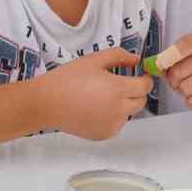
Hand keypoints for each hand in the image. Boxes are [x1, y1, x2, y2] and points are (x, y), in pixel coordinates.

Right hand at [38, 47, 152, 140]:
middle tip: (118, 85)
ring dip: (123, 104)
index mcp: (118, 88)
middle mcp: (119, 109)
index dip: (145, 79)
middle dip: (135, 92)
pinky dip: (111, 117)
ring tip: (100, 97)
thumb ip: (118, 56)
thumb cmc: (66, 80)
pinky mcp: (104, 134)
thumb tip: (135, 60)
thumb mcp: (93, 60)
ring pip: (128, 113)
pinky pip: (116, 124)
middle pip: (140, 101)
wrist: (46, 103)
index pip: (145, 86)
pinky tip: (94, 109)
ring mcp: (112, 124)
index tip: (140, 76)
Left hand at [161, 33, 191, 115]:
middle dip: (173, 80)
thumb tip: (156, 65)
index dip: (169, 56)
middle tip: (182, 79)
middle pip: (178, 72)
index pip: (186, 45)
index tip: (160, 63)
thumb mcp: (181, 59)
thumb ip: (167, 60)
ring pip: (185, 88)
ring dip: (183, 91)